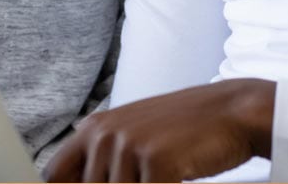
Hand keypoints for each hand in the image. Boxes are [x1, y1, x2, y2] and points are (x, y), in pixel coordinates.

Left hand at [45, 78, 274, 181]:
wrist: (234, 111)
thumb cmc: (185, 131)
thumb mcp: (133, 139)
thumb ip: (101, 162)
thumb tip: (71, 182)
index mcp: (93, 129)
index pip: (53, 176)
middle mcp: (104, 135)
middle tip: (150, 174)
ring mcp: (129, 146)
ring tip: (168, 173)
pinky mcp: (156, 160)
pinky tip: (180, 177)